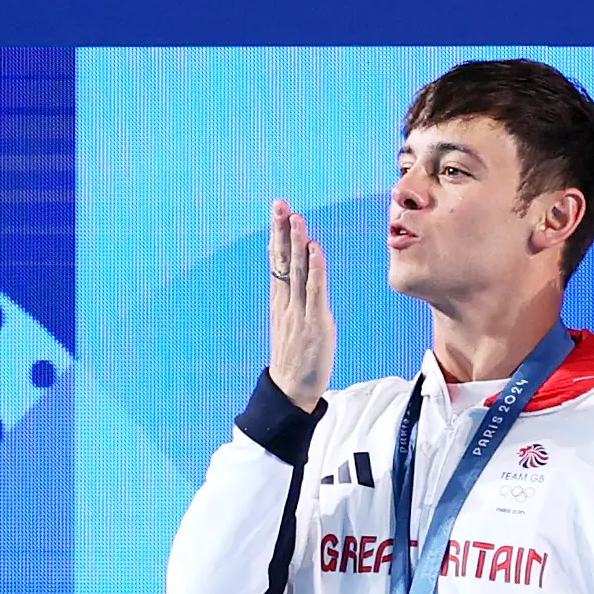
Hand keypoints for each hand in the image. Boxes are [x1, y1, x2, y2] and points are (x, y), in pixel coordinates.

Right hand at [268, 199, 335, 411]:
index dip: (278, 235)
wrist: (292, 389)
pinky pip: (314, 291)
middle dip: (281, 230)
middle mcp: (286, 302)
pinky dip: (316, 269)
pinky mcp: (315, 323)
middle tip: (280, 204)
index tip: (277, 211)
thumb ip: (297, 299)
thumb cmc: (296, 358)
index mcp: (280, 300)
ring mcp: (299, 311)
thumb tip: (306, 278)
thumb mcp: (293, 323)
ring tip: (297, 218)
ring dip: (297, 243)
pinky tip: (315, 250)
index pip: (278, 261)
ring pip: (297, 271)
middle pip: (283, 260)